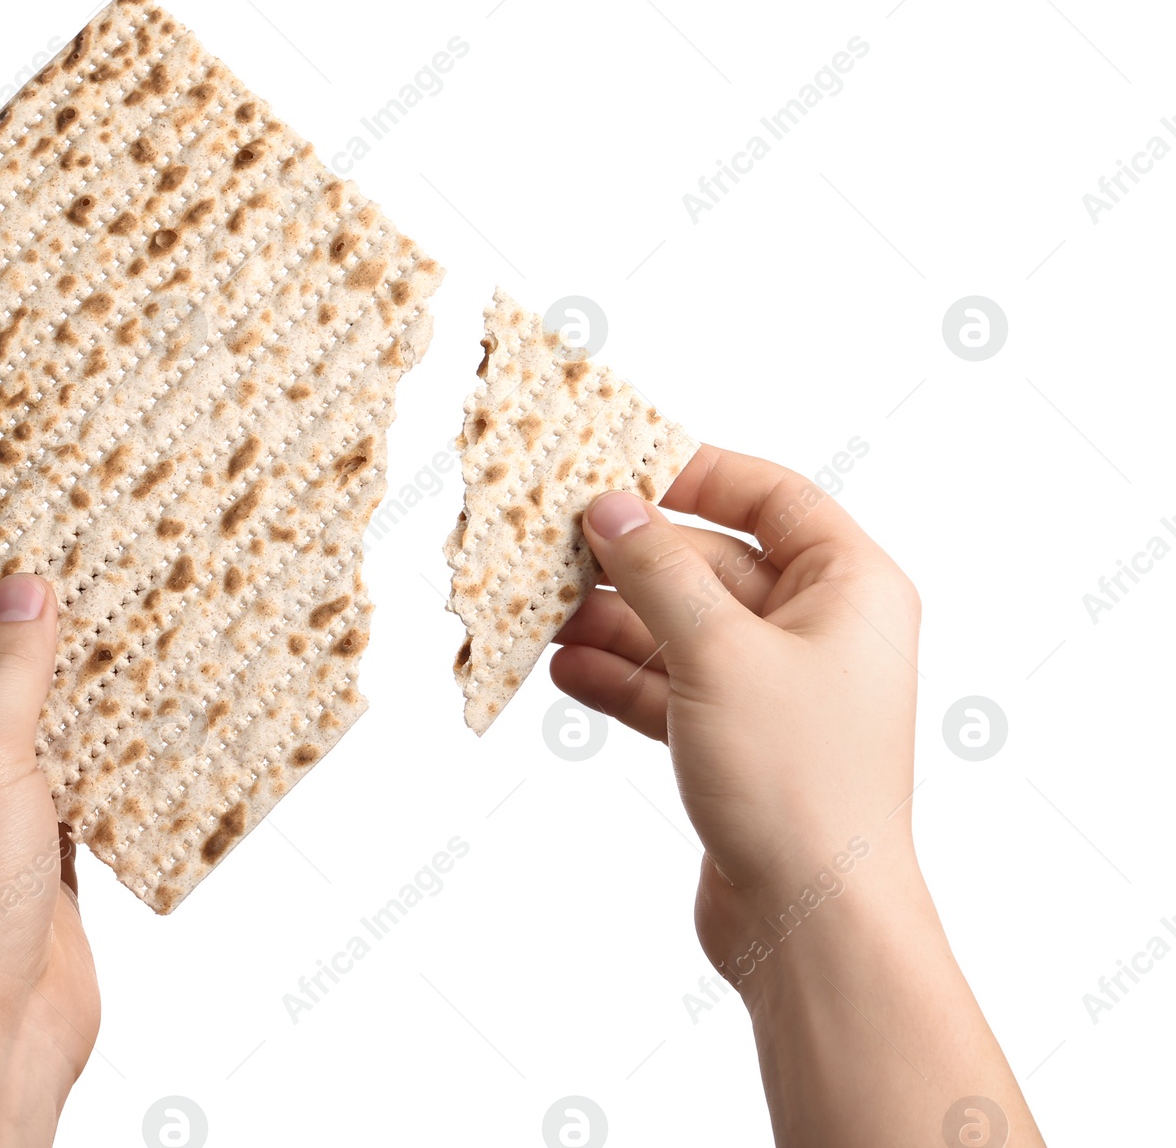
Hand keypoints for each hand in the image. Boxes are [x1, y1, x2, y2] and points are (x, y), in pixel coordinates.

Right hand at [552, 444, 1042, 1146]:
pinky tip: (564, 670)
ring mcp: (777, 690)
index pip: (773, 497)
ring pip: (683, 629)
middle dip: (632, 561)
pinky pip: (671, 688)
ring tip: (542, 612)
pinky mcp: (740, 742)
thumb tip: (611, 507)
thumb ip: (659, 572)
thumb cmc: (798, 781)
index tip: (621, 469)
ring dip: (613, 621)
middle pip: (713, 564)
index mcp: (850, 588)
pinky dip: (621, 678)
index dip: (697, 474)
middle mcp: (820, 631)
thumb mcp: (718, 654)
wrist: (812, 923)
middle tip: (554, 545)